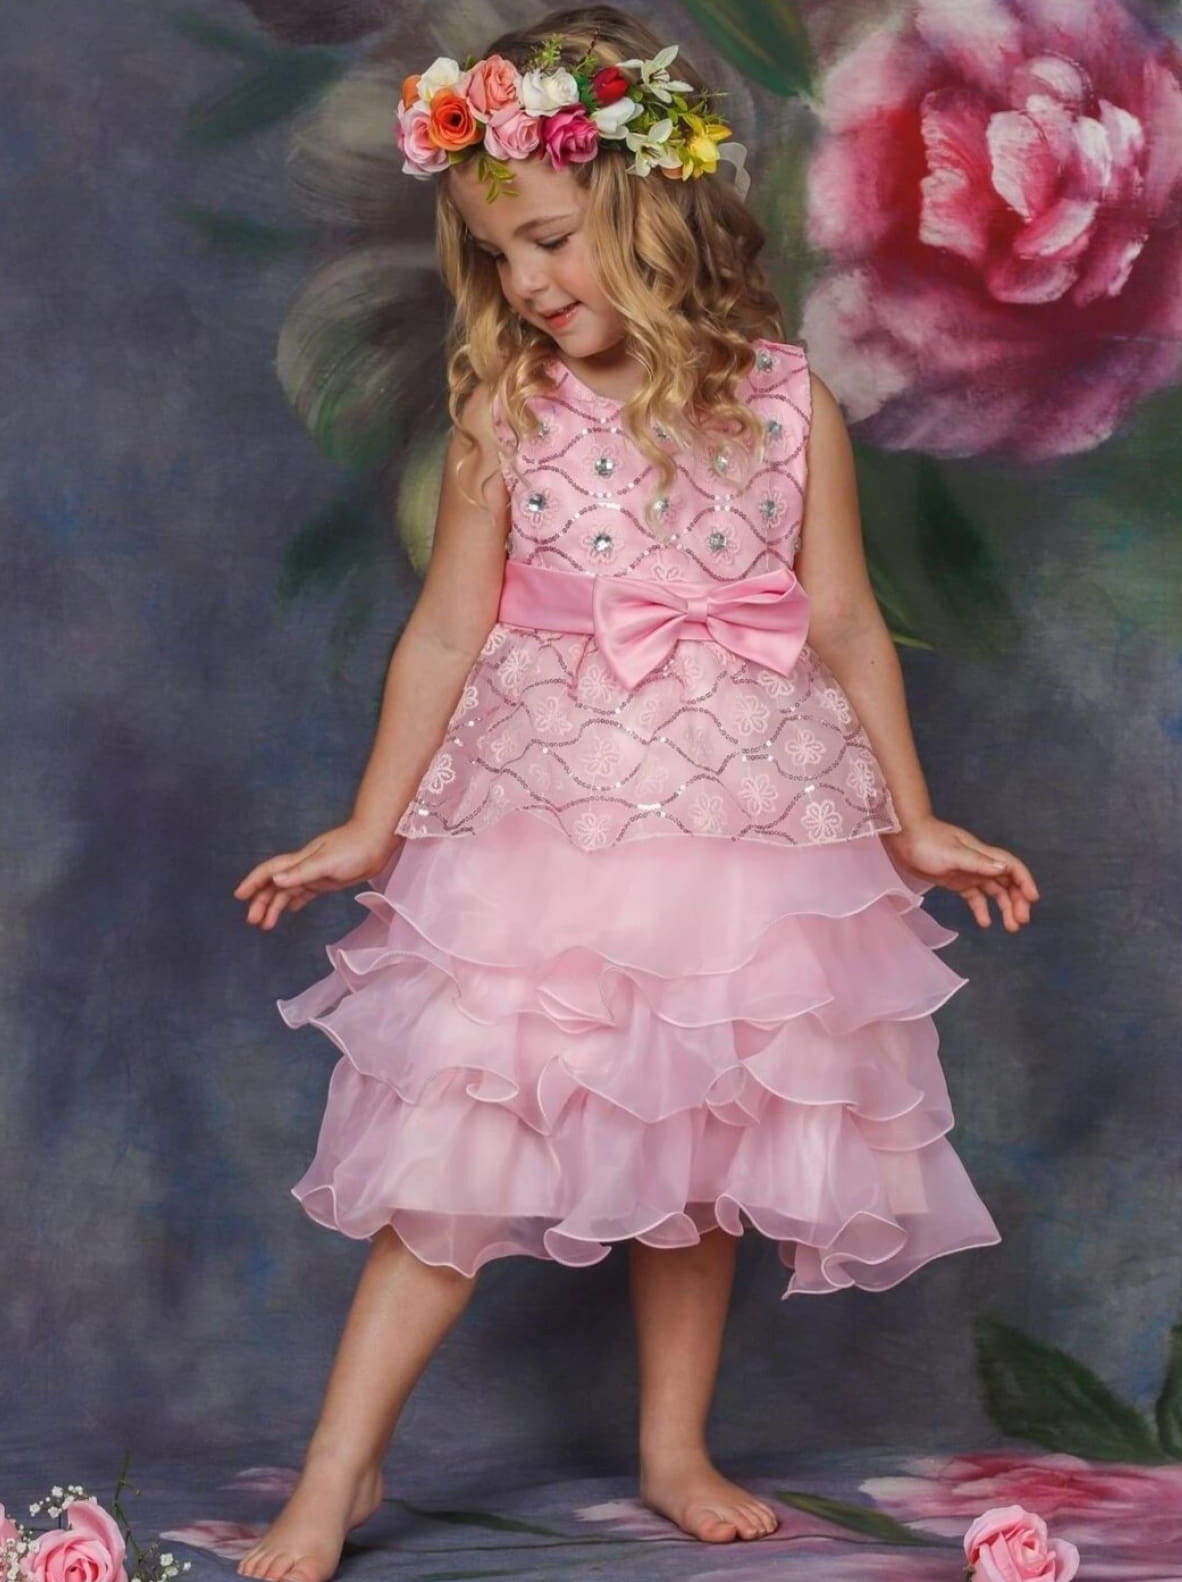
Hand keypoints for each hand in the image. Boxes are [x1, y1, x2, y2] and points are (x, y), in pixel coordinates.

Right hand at [234, 821, 401, 930]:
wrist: (377, 842)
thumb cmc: (354, 849)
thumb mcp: (327, 862)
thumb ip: (302, 872)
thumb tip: (275, 880)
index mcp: (300, 861)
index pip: (270, 871)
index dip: (253, 882)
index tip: (239, 896)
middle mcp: (303, 868)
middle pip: (275, 885)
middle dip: (261, 901)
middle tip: (252, 920)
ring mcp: (315, 874)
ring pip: (288, 892)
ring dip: (275, 906)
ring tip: (266, 925)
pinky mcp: (327, 880)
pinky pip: (305, 893)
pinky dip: (294, 902)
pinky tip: (289, 910)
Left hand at [882, 816, 1038, 931]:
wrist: (903, 837)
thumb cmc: (926, 842)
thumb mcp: (952, 854)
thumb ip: (978, 862)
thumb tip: (1005, 870)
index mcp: (982, 855)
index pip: (1012, 867)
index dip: (1025, 881)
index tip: (1033, 899)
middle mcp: (980, 864)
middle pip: (1007, 883)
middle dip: (1018, 901)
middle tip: (1020, 922)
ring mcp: (968, 872)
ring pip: (994, 892)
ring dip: (1005, 908)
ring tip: (1011, 927)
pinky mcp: (955, 881)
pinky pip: (974, 897)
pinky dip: (982, 909)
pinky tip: (985, 923)